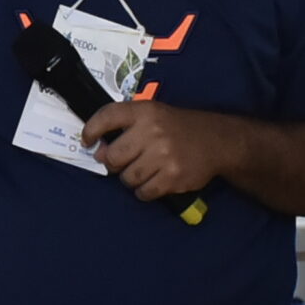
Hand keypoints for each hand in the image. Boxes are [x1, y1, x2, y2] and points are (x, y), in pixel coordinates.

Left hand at [82, 102, 232, 202]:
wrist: (217, 141)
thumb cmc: (177, 128)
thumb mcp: (153, 114)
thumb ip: (125, 126)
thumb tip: (98, 151)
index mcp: (145, 111)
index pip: (107, 117)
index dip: (91, 130)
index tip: (87, 141)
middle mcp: (152, 131)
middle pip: (113, 157)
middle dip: (114, 163)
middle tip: (125, 161)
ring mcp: (163, 156)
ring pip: (127, 178)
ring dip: (131, 178)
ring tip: (144, 170)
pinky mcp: (173, 177)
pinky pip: (144, 192)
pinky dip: (144, 191)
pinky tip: (154, 181)